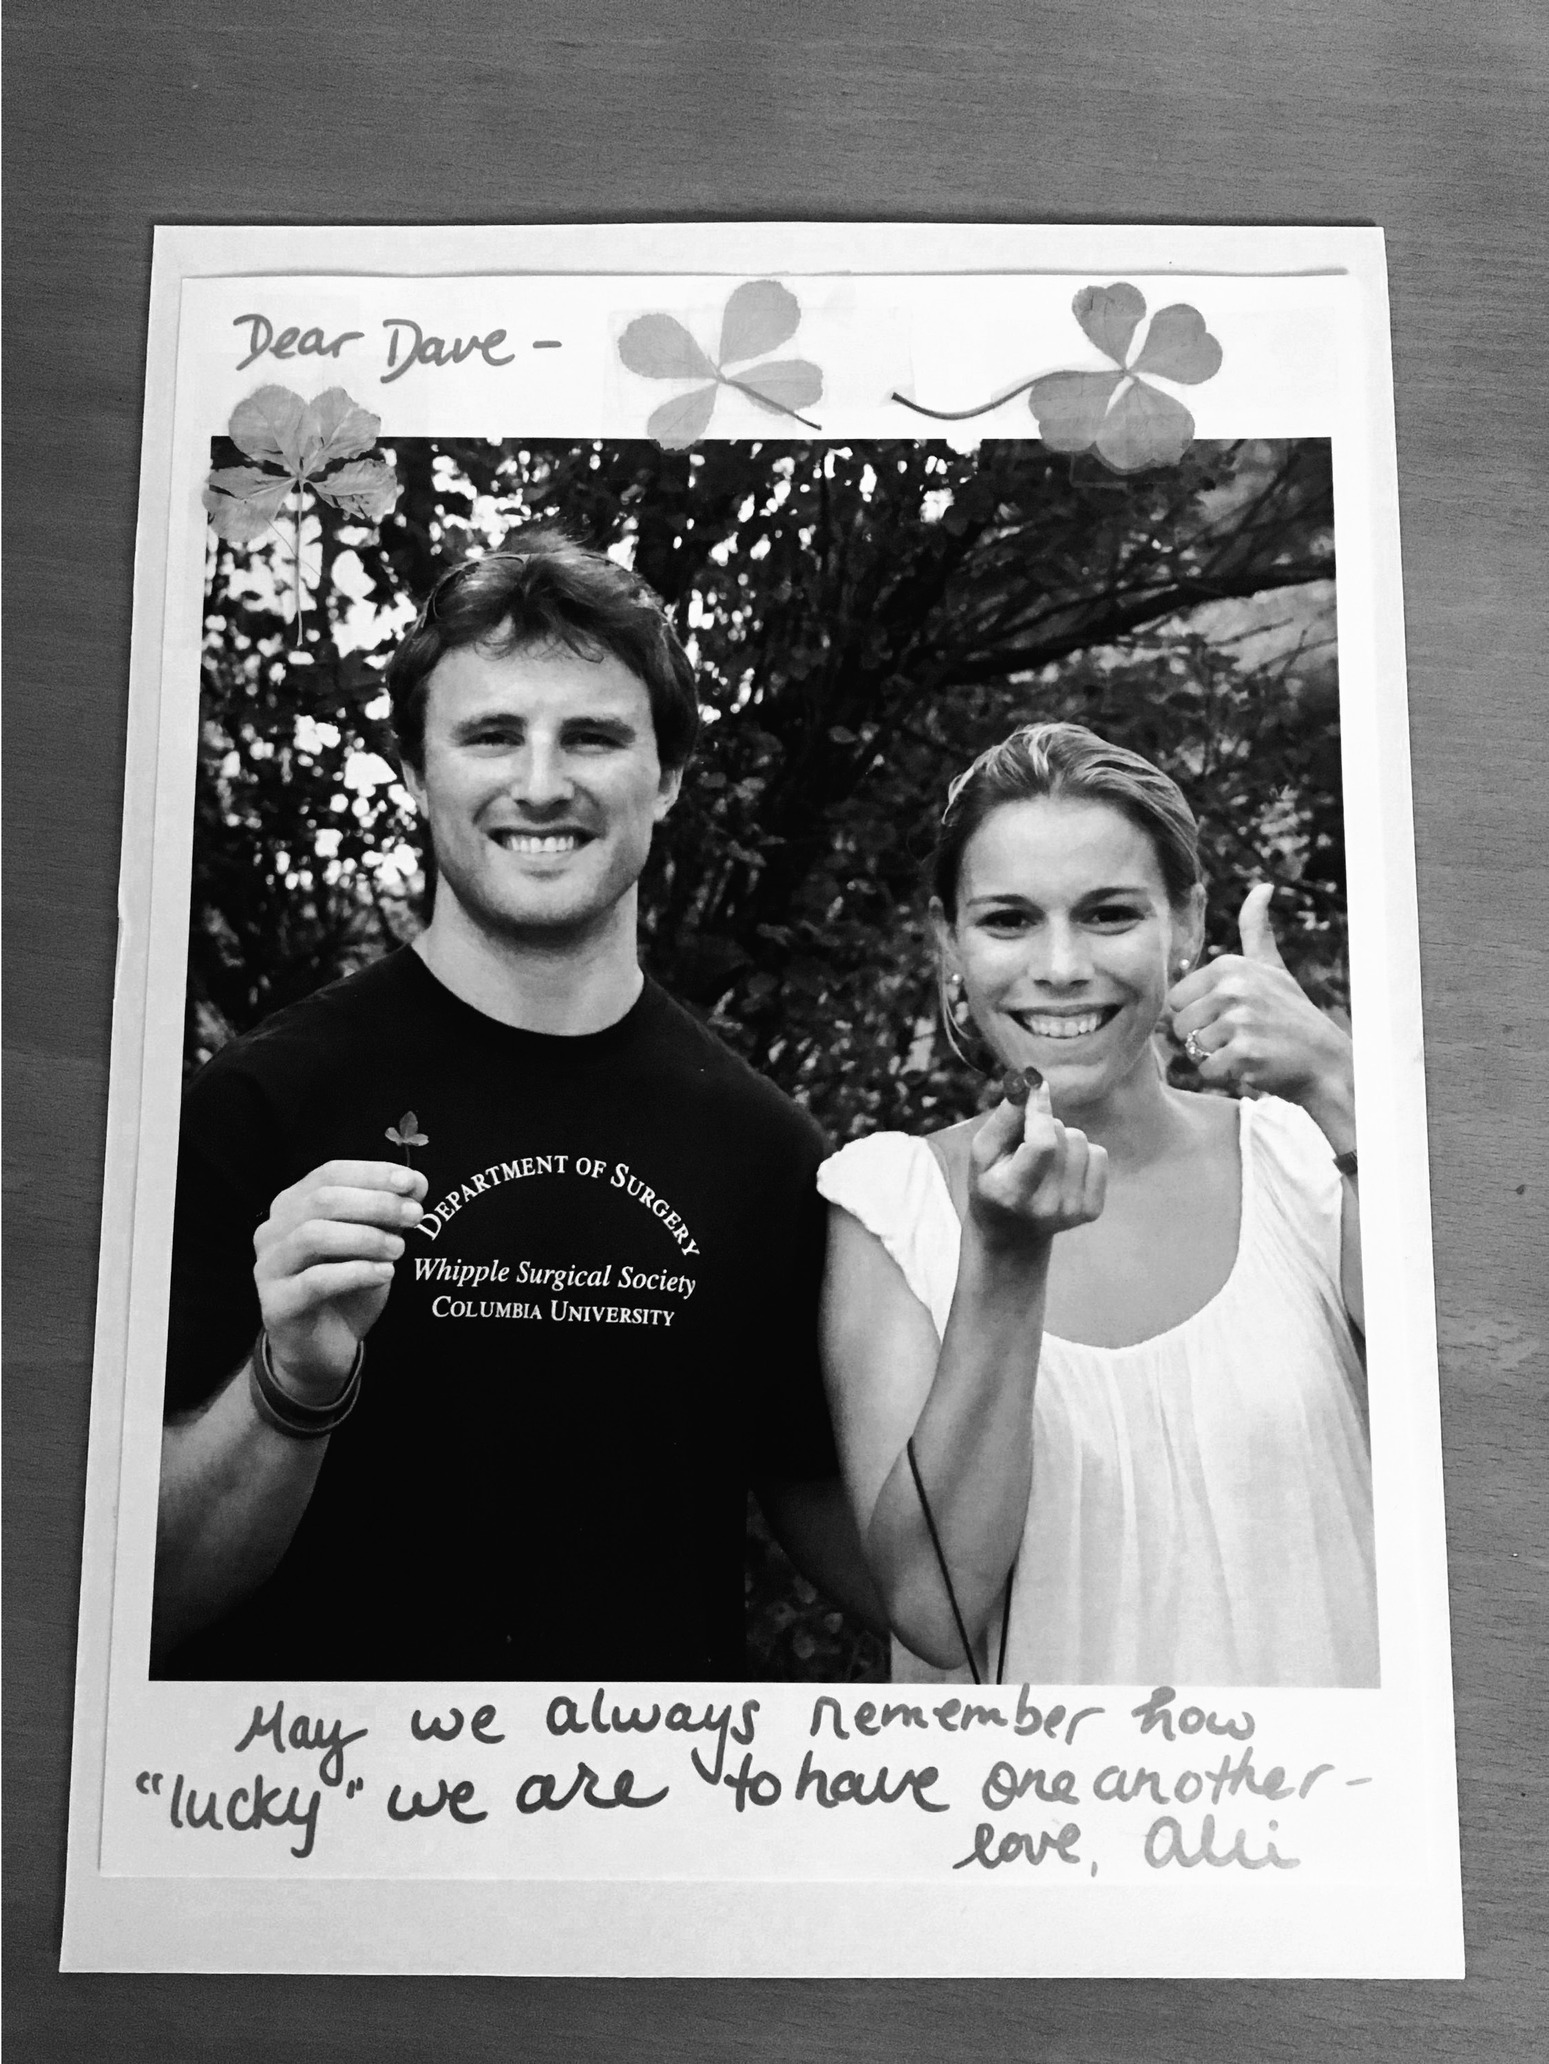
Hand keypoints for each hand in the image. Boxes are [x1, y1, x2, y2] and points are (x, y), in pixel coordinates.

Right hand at [253, 1160, 427, 1401]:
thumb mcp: (374, 1244)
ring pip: (314, 1235)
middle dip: (376, 1203)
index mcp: (293, 1205)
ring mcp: (270, 1266)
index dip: (371, 1173)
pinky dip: (356, 1272)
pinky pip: (315, 1280)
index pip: (329, 1174)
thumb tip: (416, 1183)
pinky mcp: (277, 1303)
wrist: (324, 1349)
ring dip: (366, 1237)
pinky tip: (385, 1273)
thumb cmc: (347, 1288)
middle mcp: (273, 1230)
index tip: (412, 1182)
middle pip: (322, 1200)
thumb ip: (389, 1213)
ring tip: (399, 1250)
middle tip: (414, 1216)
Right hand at [967, 1075, 1107, 1252]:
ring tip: (1044, 1158)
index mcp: (1014, 1192)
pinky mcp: (1091, 1211)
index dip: (1041, 1111)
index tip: (1036, 1087)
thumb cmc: (991, 1184)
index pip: (1042, 1145)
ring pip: (1082, 1142)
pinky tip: (1062, 1169)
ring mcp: (1072, 1210)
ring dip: (1064, 1139)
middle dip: (1046, 1126)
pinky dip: (1082, 1153)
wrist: (1010, 1234)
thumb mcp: (982, 1152)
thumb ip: (1004, 1118)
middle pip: (1064, 1137)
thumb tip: (1029, 1084)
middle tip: (1027, 1144)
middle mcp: (1047, 1205)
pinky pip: (1099, 1155)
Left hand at [1168, 885, 1352, 1111]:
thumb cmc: (1292, 1014)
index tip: (1230, 1014)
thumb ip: (1256, 929)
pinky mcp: (1245, 1053)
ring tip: (1247, 1049)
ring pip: (1192, 1049)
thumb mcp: (1273, 966)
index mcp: (1229, 965)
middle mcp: (1233, 988)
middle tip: (1239, 1036)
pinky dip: (1225, 1075)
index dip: (1198, 1013)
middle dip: (1202, 1038)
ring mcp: (1240, 1020)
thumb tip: (1263, 886)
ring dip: (1214, 1056)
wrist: (1326, 1061)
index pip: (1176, 999)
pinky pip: (1207, 1070)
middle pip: (1179, 1025)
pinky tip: (1251, 1066)